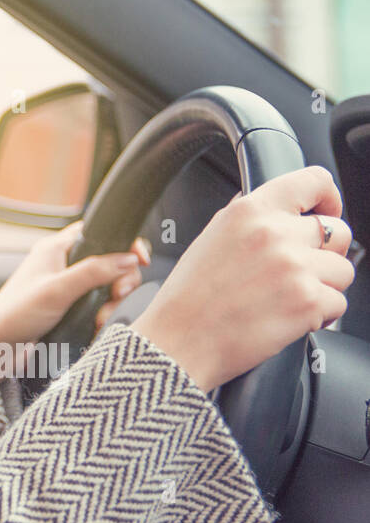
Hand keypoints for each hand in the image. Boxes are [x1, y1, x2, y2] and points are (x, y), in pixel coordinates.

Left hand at [0, 220, 150, 362]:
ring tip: (102, 316)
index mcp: (56, 248)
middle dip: (121, 278)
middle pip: (109, 260)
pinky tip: (98, 324)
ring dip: (113, 301)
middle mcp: (63, 264)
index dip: (122, 241)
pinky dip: (103, 313)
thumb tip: (127, 259)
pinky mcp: (70, 307)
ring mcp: (67, 286)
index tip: (139, 259)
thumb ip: (92, 272)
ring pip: (106, 285)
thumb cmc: (15, 314)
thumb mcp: (56, 290)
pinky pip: (98, 304)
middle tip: (119, 294)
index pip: (97, 232)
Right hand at [131, 166, 354, 392]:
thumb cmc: (188, 296)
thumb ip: (247, 216)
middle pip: (338, 231)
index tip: (326, 212)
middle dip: (327, 252)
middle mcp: (275, 234)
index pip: (314, 181)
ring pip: (343, 270)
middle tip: (304, 268)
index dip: (328, 199)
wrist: (179, 340)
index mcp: (249, 211)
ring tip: (290, 297)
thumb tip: (276, 205)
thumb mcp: (210, 237)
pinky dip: (320, 314)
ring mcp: (295, 268)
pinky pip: (338, 303)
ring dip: (324, 286)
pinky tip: (290, 317)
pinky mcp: (308, 303)